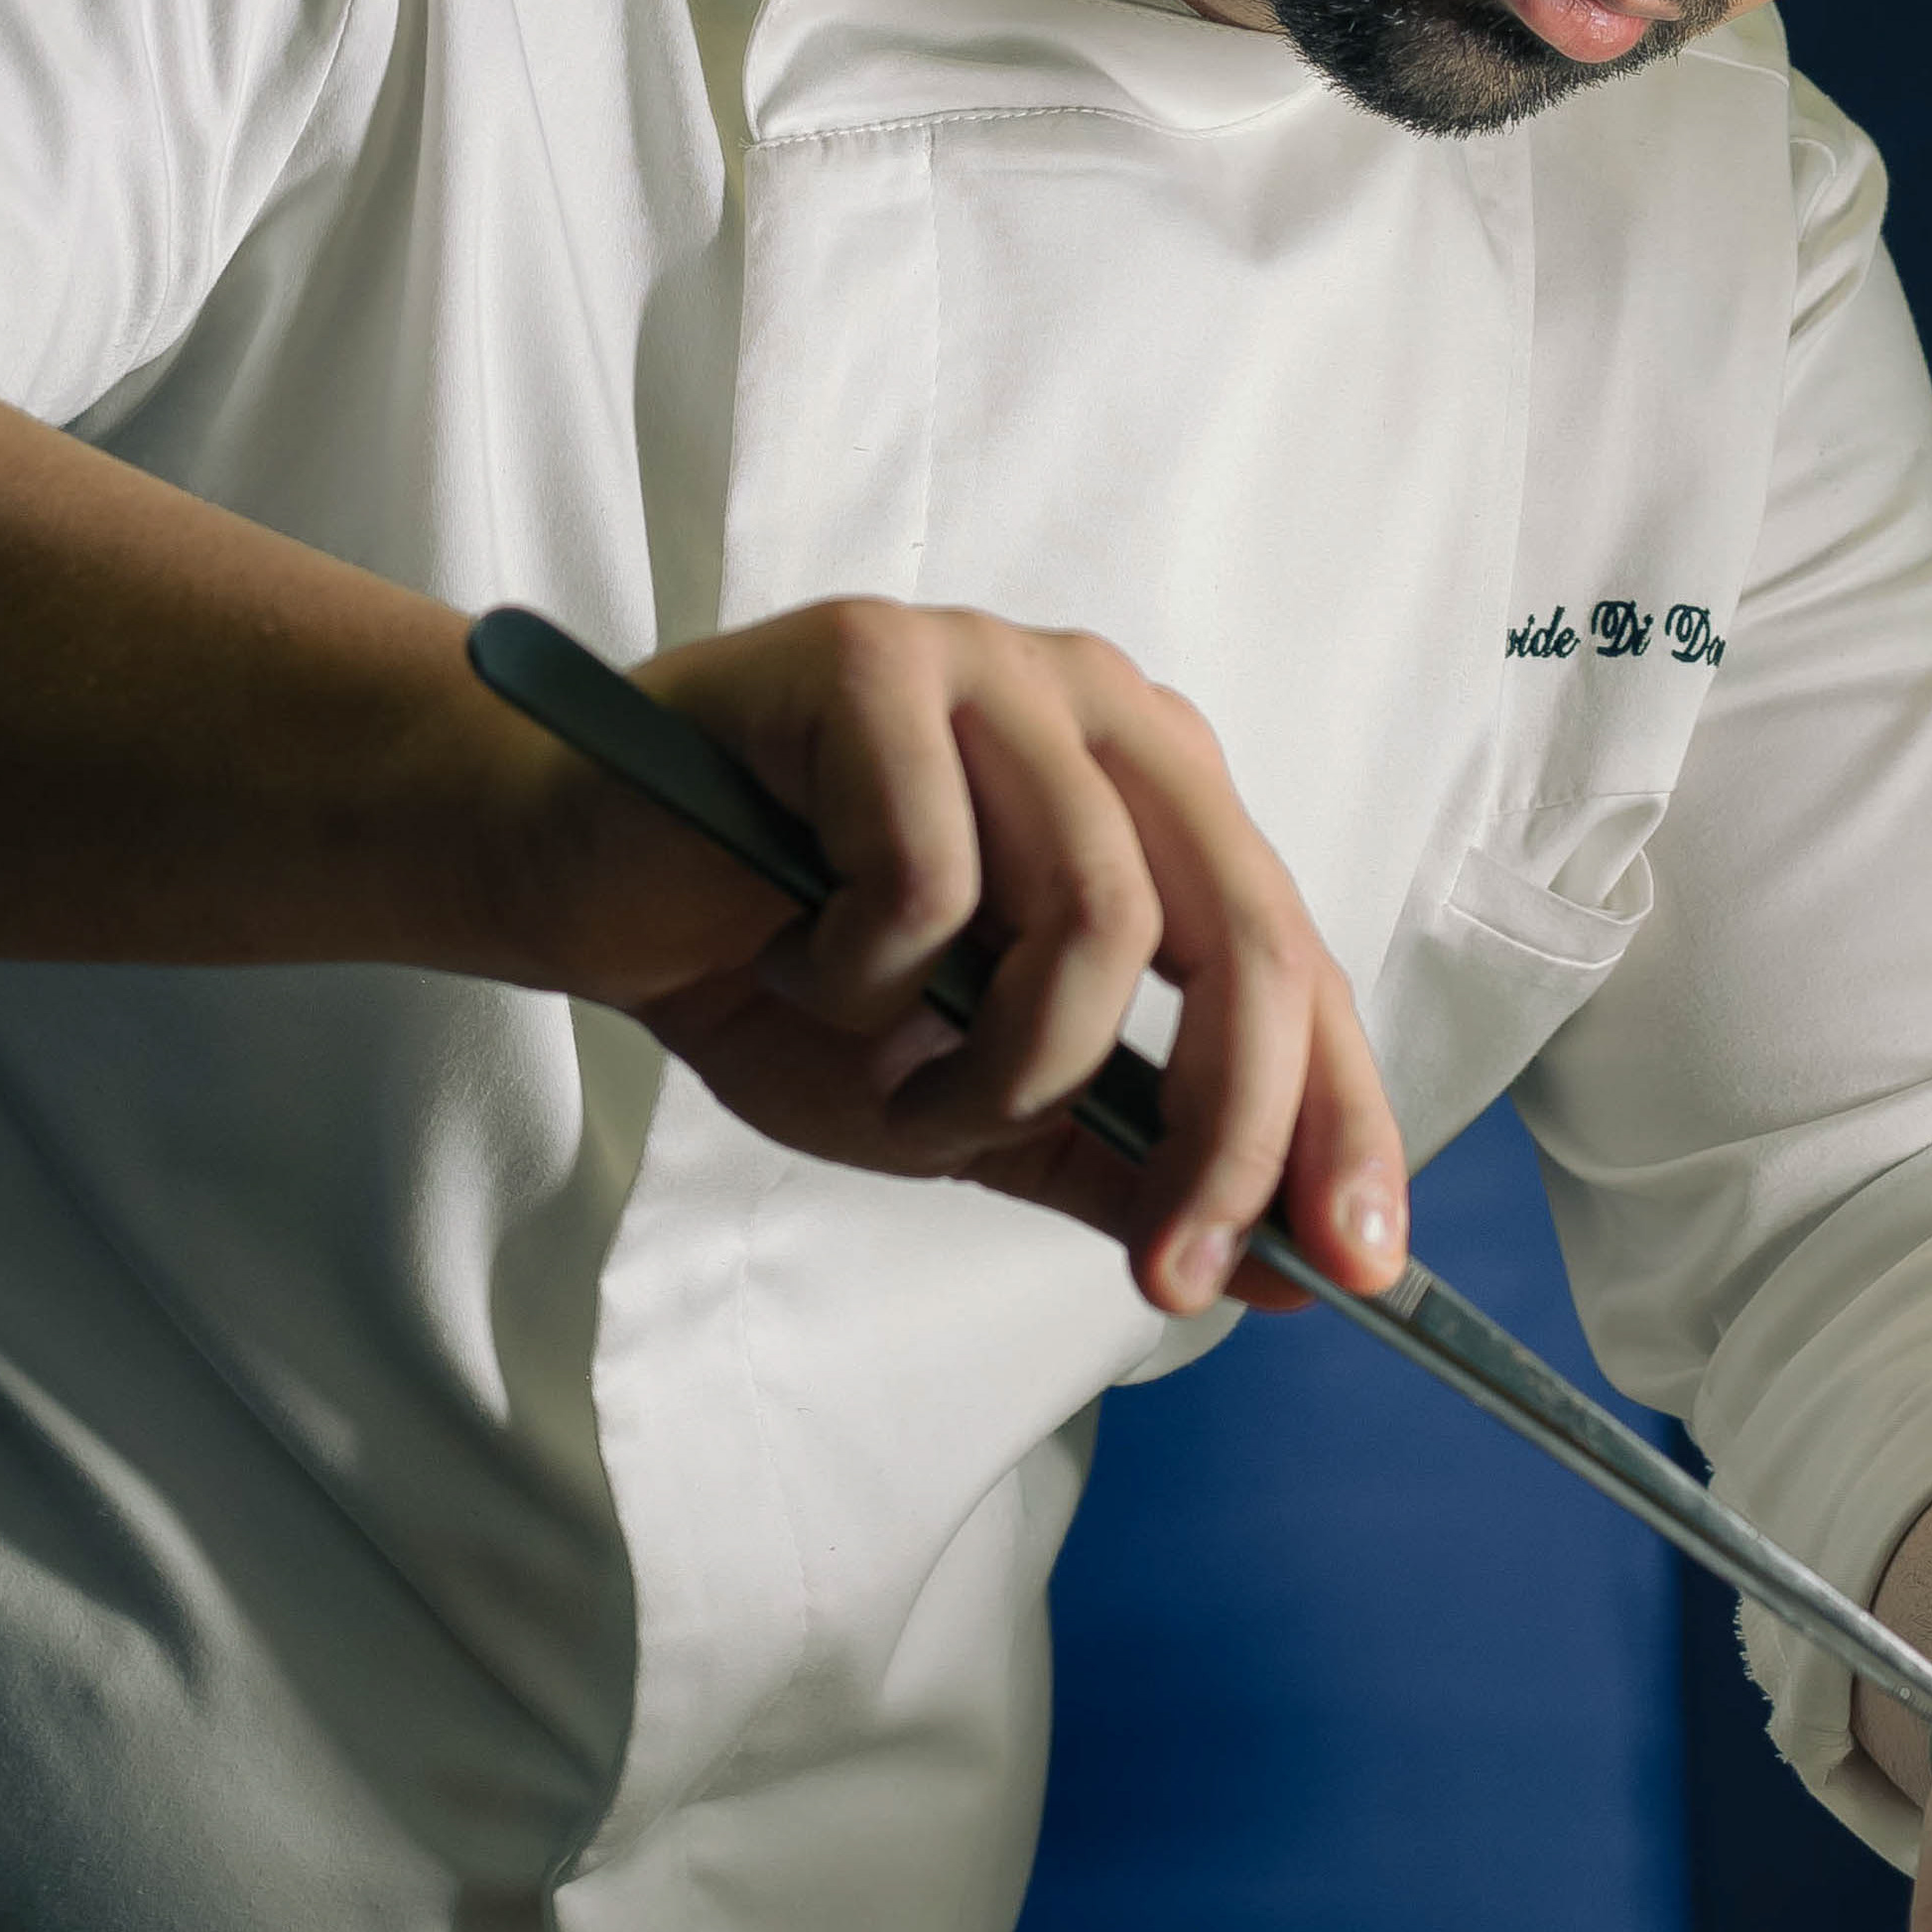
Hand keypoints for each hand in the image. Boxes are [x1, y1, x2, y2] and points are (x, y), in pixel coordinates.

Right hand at [507, 594, 1411, 1323]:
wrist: (573, 879)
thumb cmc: (772, 971)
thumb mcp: (968, 1101)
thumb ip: (1123, 1158)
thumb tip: (1291, 1266)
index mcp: (1150, 792)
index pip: (1293, 957)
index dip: (1338, 1119)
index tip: (1358, 1273)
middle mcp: (1101, 708)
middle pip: (1240, 933)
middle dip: (1227, 1130)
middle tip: (1174, 1273)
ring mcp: (994, 666)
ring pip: (1094, 918)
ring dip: (988, 1062)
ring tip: (887, 1072)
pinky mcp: (877, 657)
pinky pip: (931, 877)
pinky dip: (861, 970)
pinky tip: (792, 949)